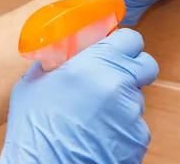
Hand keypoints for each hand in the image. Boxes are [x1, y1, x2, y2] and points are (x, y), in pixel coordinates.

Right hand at [0, 29, 158, 163]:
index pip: (131, 39)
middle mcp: (119, 85)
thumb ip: (53, 63)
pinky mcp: (137, 139)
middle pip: (146, 66)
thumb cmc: (33, 129)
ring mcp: (132, 114)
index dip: (124, 44)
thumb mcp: (33, 83)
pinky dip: (121, 129)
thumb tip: (58, 54)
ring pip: (136, 99)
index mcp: (96, 64)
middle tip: (114, 79)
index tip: (116, 49)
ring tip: (93, 118)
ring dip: (121, 103)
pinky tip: (98, 136)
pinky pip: (135, 126)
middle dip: (134, 69)